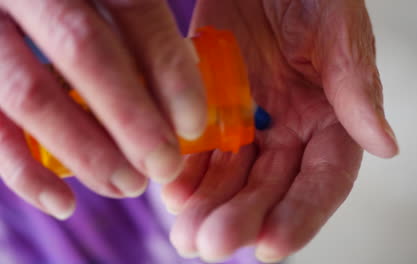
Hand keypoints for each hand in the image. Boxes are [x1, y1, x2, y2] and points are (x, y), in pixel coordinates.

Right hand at [0, 0, 206, 219]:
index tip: (193, 124)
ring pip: (29, 92)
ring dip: (86, 150)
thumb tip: (185, 90)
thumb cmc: (79, 2)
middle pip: (83, 49)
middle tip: (165, 166)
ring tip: (129, 185)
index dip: (167, 68)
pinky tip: (63, 203)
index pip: (134, 7)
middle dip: (131, 118)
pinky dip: (21, 170)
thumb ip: (141, 21)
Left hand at [162, 0, 398, 261]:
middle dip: (242, 218)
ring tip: (187, 236)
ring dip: (207, 207)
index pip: (323, 179)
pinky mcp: (208, 107)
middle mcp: (288, 129)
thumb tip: (385, 145)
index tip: (272, 245)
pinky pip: (197, 147)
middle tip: (213, 245)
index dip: (301, 214)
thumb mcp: (336, 28)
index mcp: (329, 118)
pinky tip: (171, 192)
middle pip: (268, 187)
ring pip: (229, 176)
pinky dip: (184, 171)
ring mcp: (246, 121)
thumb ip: (355, 84)